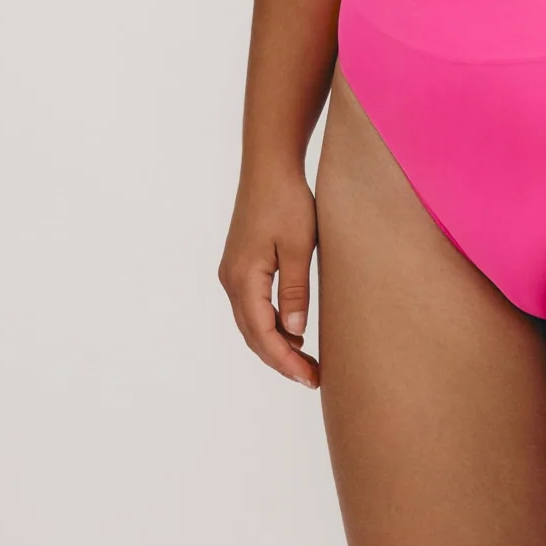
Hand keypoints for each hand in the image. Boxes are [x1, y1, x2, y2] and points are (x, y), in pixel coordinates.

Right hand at [220, 165, 319, 388]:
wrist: (269, 166)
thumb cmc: (288, 201)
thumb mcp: (299, 246)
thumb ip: (296, 290)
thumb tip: (296, 333)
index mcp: (244, 278)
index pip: (263, 334)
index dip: (286, 361)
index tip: (311, 379)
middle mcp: (231, 280)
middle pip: (253, 335)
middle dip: (281, 360)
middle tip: (313, 378)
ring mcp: (233, 273)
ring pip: (251, 323)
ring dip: (276, 345)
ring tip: (307, 362)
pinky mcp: (240, 265)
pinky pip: (252, 307)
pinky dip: (270, 325)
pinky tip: (293, 332)